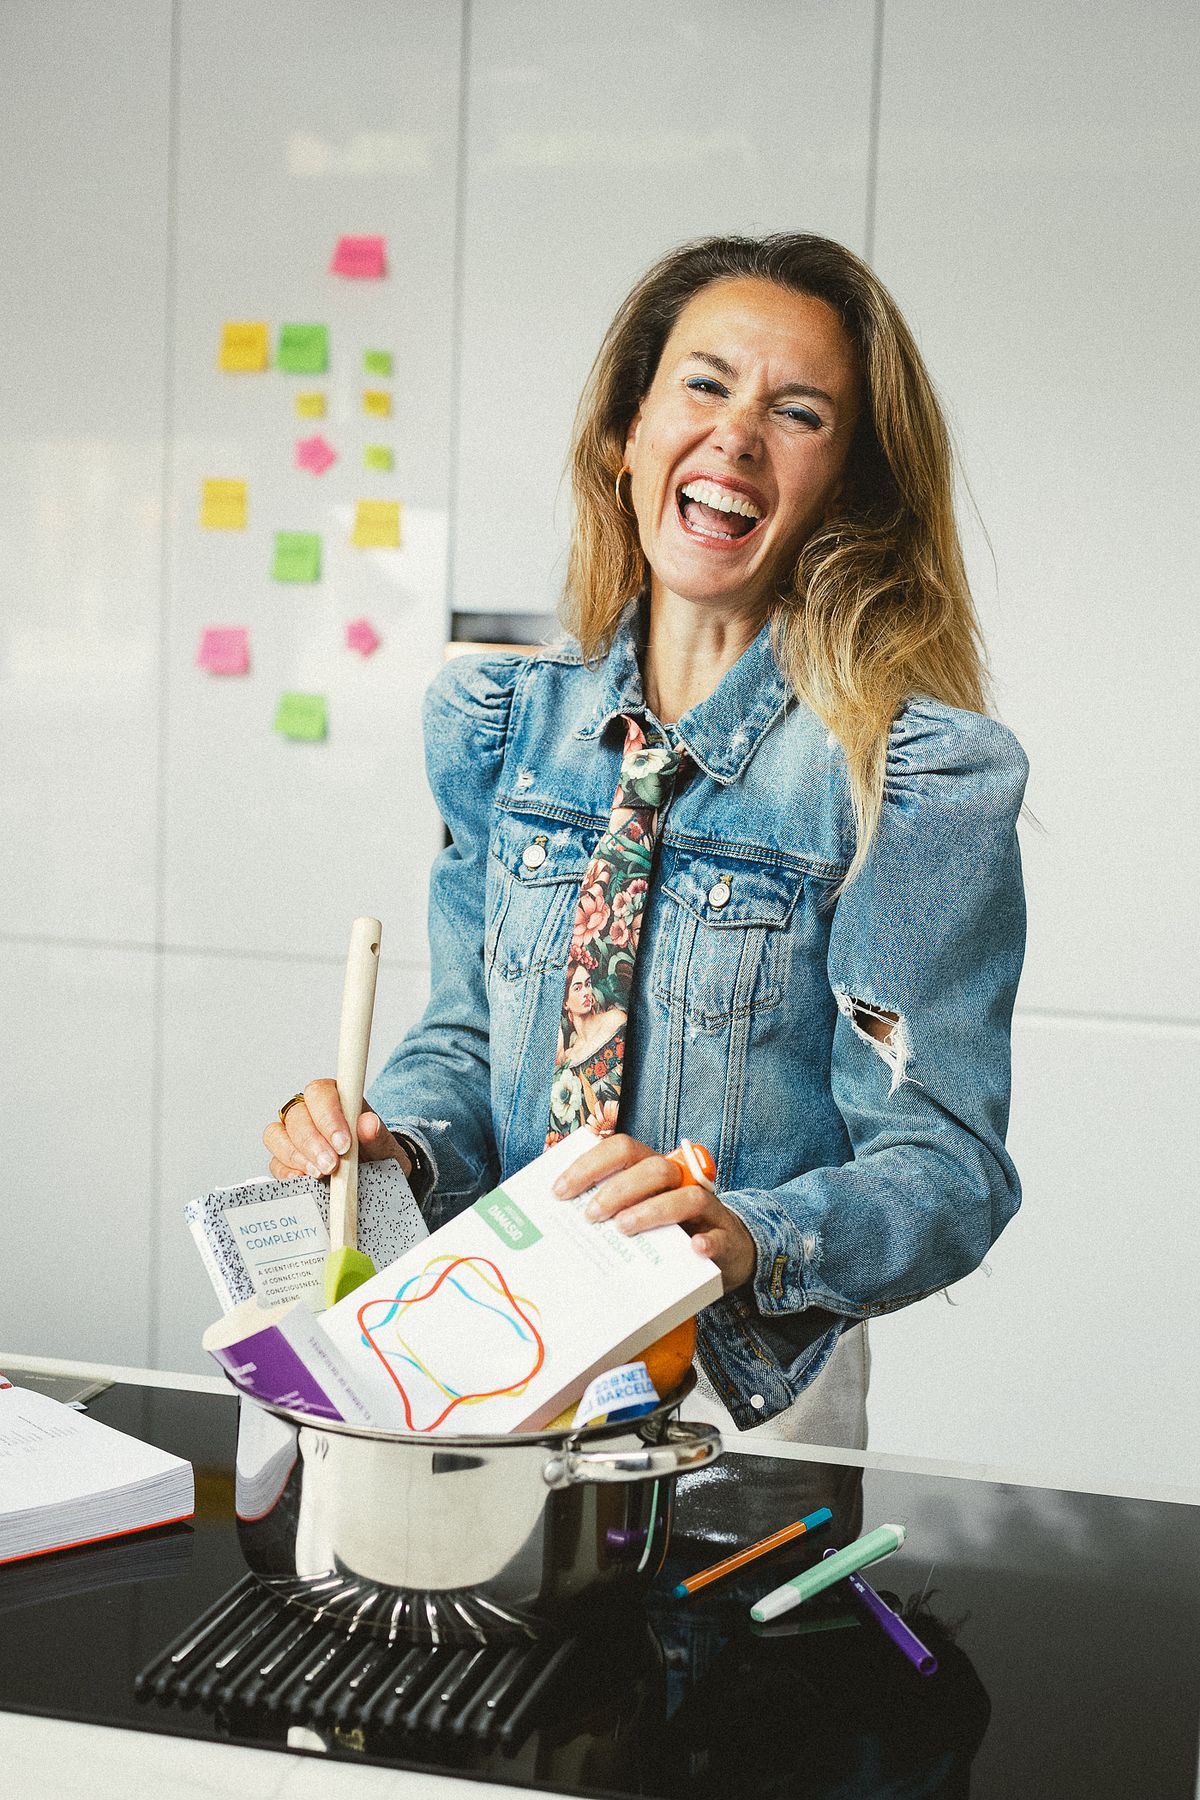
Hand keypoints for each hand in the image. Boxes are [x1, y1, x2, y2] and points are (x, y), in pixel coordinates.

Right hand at [262, 1078, 411, 1182]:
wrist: (374, 1173)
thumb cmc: (375, 1151)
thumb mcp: (383, 1145)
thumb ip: (376, 1134)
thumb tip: (369, 1123)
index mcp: (334, 1097)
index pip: (320, 1093)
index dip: (328, 1117)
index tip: (343, 1143)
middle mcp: (308, 1111)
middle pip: (296, 1116)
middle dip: (313, 1143)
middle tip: (331, 1164)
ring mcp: (292, 1134)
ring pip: (277, 1135)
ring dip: (298, 1156)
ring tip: (320, 1174)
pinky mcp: (283, 1158)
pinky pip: (274, 1161)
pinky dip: (286, 1172)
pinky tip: (302, 1179)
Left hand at [553, 1133, 756, 1293]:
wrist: (727, 1250)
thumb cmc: (669, 1230)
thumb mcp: (638, 1211)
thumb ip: (608, 1208)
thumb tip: (559, 1215)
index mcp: (652, 1171)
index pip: (622, 1149)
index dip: (589, 1165)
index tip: (560, 1191)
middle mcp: (680, 1182)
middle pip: (654, 1168)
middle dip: (618, 1189)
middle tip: (590, 1215)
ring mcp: (706, 1210)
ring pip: (687, 1196)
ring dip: (653, 1210)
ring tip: (623, 1229)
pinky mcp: (726, 1239)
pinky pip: (719, 1236)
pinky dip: (707, 1241)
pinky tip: (694, 1248)